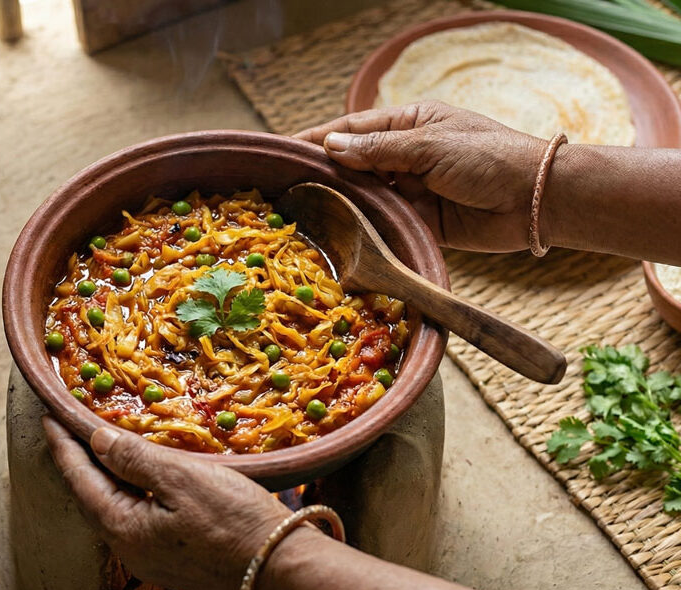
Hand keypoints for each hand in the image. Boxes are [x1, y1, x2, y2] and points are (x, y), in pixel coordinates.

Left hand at [42, 416, 292, 589]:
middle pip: (93, 496)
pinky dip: (132, 491)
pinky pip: (139, 518)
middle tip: (70, 426)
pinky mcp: (174, 559)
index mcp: (124, 528)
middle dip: (81, 461)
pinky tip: (141, 476)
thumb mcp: (182, 478)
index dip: (65, 446)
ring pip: (116, 508)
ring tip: (101, 445)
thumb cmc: (235, 519)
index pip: (81, 479)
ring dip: (107, 476)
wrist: (282, 567)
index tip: (50, 416)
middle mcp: (130, 549)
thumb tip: (96, 440)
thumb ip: (134, 459)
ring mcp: (151, 558)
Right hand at [296, 102, 546, 251]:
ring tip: (303, 212)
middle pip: (354, 164)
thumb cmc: (490, 158)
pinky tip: (339, 232)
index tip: (284, 151)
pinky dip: (364, 227)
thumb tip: (331, 145)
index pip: (352, 129)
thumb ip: (378, 149)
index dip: (319, 140)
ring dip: (341, 203)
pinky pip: (384, 222)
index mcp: (410, 124)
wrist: (537, 201)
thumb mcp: (429, 146)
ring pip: (365, 195)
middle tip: (286, 188)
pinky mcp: (420, 221)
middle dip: (324, 174)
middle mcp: (407, 155)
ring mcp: (412, 189)